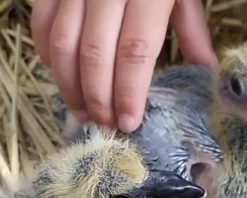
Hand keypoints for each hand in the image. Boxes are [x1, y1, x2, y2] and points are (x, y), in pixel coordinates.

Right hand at [31, 0, 216, 132]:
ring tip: (82, 112)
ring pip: (62, 43)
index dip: (129, 91)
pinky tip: (61, 77)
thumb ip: (191, 27)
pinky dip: (47, 56)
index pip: (135, 50)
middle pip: (95, 53)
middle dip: (98, 97)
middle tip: (106, 124)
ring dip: (69, 85)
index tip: (129, 122)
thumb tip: (205, 70)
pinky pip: (41, 23)